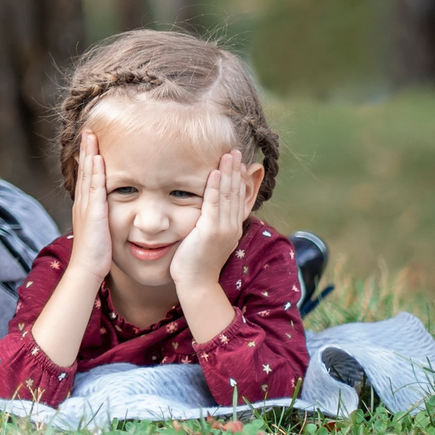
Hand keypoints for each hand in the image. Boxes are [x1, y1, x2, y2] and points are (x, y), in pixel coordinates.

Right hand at [65, 131, 115, 281]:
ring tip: (91, 135)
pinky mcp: (93, 212)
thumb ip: (102, 222)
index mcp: (85, 207)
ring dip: (89, 153)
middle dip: (86, 149)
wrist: (87, 269)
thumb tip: (107, 218)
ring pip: (87, 174)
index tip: (90, 143)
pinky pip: (94, 186)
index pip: (86, 178)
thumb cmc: (96, 256)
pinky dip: (95, 170)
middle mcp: (82, 203)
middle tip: (88, 131)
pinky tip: (98, 157)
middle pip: (83, 170)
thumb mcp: (99, 234)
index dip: (88, 159)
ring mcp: (86, 206)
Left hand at [170, 149, 251, 295]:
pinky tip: (215, 172)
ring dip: (228, 173)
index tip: (238, 163)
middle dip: (236, 171)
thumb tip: (204, 214)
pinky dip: (215, 187)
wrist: (196, 283)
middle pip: (236, 193)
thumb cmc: (195, 262)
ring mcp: (223, 228)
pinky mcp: (211, 230)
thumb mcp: (206, 240)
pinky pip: (214, 203)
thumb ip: (209, 224)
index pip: (238, 199)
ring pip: (228, 195)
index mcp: (232, 228)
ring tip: (228, 155)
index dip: (238, 180)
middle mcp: (232, 226)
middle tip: (235, 151)